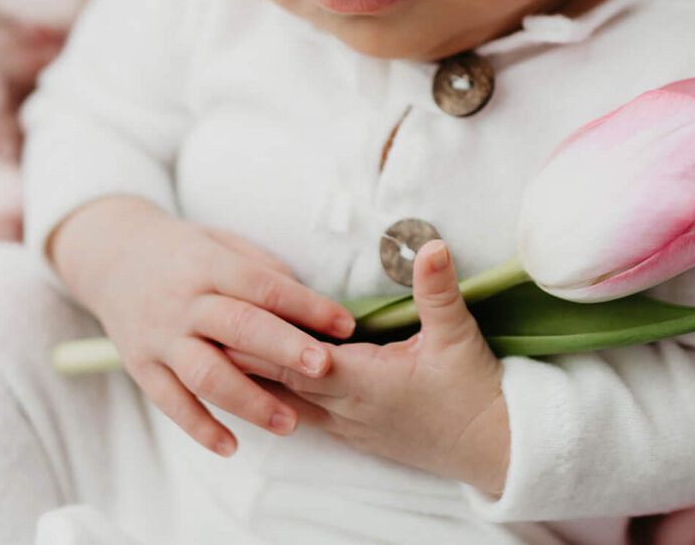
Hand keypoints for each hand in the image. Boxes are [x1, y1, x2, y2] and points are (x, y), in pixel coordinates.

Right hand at [45, 196, 355, 457]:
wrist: (109, 255)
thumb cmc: (182, 251)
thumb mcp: (220, 242)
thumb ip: (261, 268)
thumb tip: (310, 302)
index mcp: (208, 265)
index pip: (263, 285)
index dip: (305, 305)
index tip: (345, 324)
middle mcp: (183, 302)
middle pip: (238, 328)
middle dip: (283, 350)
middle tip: (324, 369)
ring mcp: (160, 337)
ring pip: (205, 374)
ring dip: (249, 401)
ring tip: (289, 423)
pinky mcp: (142, 366)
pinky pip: (170, 402)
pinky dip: (200, 427)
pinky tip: (231, 446)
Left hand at [223, 239, 511, 496]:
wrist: (493, 448)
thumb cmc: (476, 392)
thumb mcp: (458, 336)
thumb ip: (436, 290)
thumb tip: (430, 245)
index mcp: (364, 380)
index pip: (298, 357)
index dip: (262, 337)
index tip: (226, 313)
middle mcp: (346, 408)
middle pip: (279, 379)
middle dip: (241, 356)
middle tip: (200, 328)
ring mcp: (348, 425)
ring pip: (285, 401)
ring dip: (253, 379)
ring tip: (213, 353)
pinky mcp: (354, 433)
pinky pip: (303, 413)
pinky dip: (277, 395)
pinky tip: (258, 384)